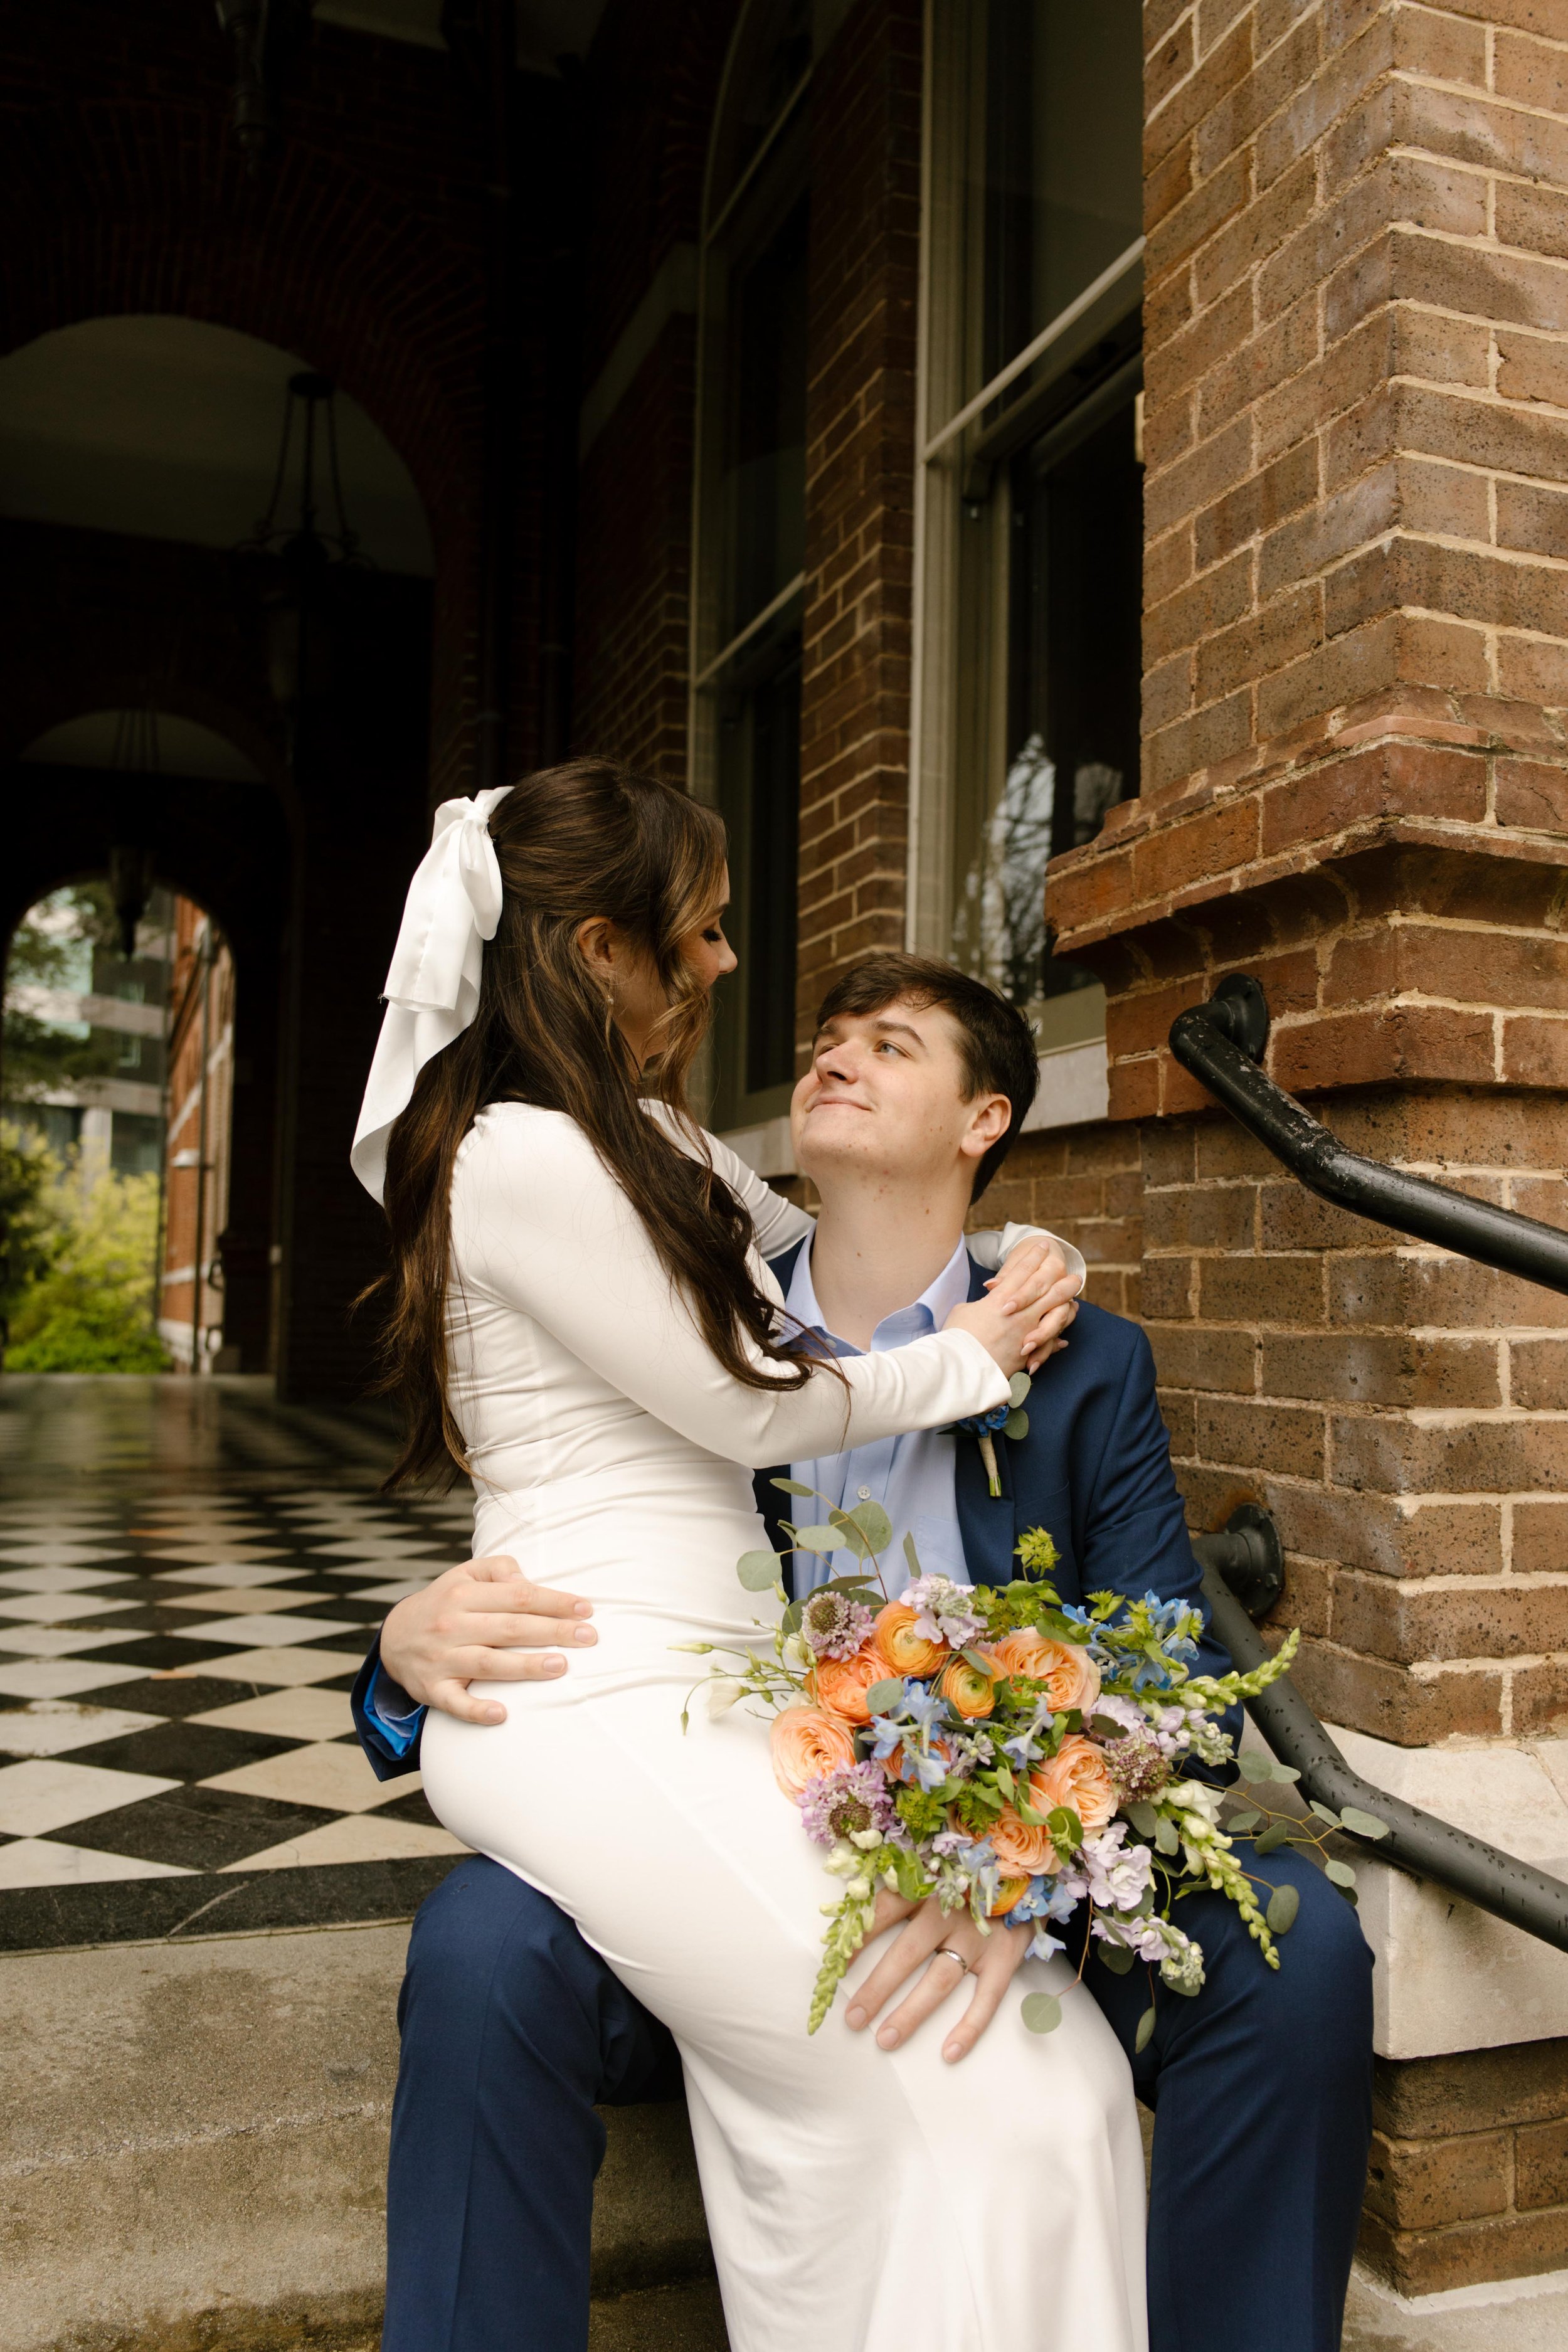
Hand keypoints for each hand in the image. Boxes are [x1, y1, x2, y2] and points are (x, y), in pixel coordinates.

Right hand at [379, 1555, 596, 1725]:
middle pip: (509, 1628)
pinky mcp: (432, 1689)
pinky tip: (501, 1714)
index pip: (517, 1596)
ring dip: (525, 1667)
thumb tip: (528, 1581)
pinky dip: (476, 1709)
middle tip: (589, 1638)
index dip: (554, 1602)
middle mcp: (451, 1625)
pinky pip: (455, 1703)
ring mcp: (441, 1659)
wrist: (394, 1638)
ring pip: (488, 1664)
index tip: (586, 1610)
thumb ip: (498, 1570)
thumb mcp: (464, 1575)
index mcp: (463, 1594)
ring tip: (560, 1666)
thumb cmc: (445, 1603)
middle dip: (552, 1631)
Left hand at [844, 1889, 1032, 2063]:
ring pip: (940, 1980)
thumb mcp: (930, 1866)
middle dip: (877, 1988)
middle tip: (853, 2019)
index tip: (833, 1969)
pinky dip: (970, 2027)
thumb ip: (897, 1882)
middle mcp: (950, 1909)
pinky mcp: (1005, 1957)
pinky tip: (949, 2053)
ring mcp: (979, 1936)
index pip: (882, 1912)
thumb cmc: (964, 1873)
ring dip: (912, 2012)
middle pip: (907, 1952)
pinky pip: (987, 1998)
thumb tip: (847, 1910)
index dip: (857, 1940)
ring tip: (885, 2040)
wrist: (1024, 1871)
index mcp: (926, 1883)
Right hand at [944, 1238, 1079, 1376]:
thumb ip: (980, 1305)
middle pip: (1048, 1290)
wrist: (961, 1368)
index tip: (1044, 1246)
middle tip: (1076, 1277)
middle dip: (1063, 1281)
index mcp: (1000, 1299)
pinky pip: (1049, 1345)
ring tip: (1074, 1304)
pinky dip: (1055, 1341)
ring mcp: (1027, 1333)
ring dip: (1066, 1308)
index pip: (1022, 1272)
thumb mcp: (963, 1312)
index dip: (1034, 1257)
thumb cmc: (956, 1337)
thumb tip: (986, 1306)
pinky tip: (1062, 1340)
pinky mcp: (1028, 1354)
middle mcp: (1019, 1313)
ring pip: (1055, 1315)